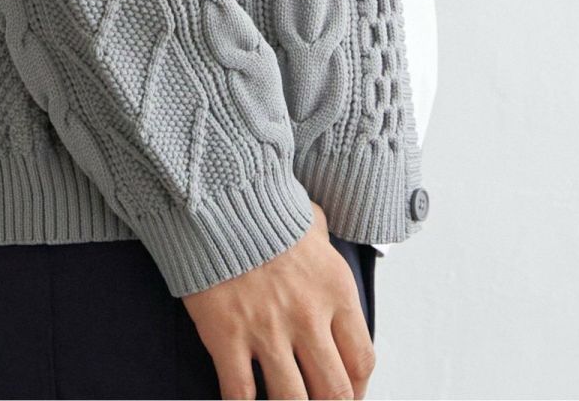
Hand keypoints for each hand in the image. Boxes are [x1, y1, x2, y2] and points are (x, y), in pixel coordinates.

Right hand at [181, 201, 375, 399]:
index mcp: (335, 290)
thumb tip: (325, 243)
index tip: (346, 393)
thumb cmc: (264, 209)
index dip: (357, 389)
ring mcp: (267, 329)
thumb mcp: (311, 222)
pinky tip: (244, 400)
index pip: (361, 360)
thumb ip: (325, 244)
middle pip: (333, 392)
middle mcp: (308, 316)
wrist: (217, 198)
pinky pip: (240, 394)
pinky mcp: (227, 336)